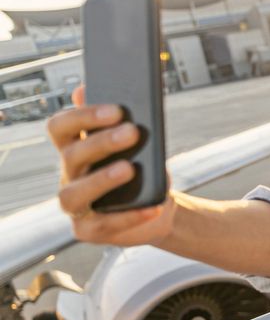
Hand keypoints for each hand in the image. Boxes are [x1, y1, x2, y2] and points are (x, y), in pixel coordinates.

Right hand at [48, 86, 175, 244]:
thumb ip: (119, 119)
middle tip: (132, 131)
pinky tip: (154, 207)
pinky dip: (130, 216)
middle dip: (101, 142)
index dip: (82, 116)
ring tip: (129, 169)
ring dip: (101, 180)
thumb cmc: (143, 168)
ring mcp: (76, 205)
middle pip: (71, 156)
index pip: (60, 127)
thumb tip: (89, 89)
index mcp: (74, 148)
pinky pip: (103, 225)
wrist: (159, 204)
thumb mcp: (138, 143)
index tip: (116, 110)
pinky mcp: (88, 230)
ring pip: (72, 194)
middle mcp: (69, 175)